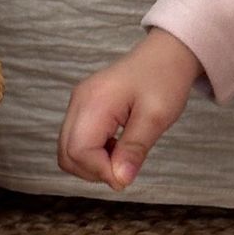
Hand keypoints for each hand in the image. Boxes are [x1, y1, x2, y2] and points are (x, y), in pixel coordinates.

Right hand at [57, 28, 203, 190]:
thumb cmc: (165, 79)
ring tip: (123, 154)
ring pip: (68, 150)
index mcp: (94, 102)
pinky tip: (118, 145)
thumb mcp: (156, 117)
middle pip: (66, 154)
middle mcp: (80, 101)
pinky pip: (77, 140)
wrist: (167, 53)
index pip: (78, 151)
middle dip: (93, 171)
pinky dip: (94, 153)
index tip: (127, 175)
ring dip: (93, 163)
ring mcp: (79, 103)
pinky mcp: (84, 107)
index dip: (100, 171)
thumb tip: (120, 181)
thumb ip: (134, 150)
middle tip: (124, 167)